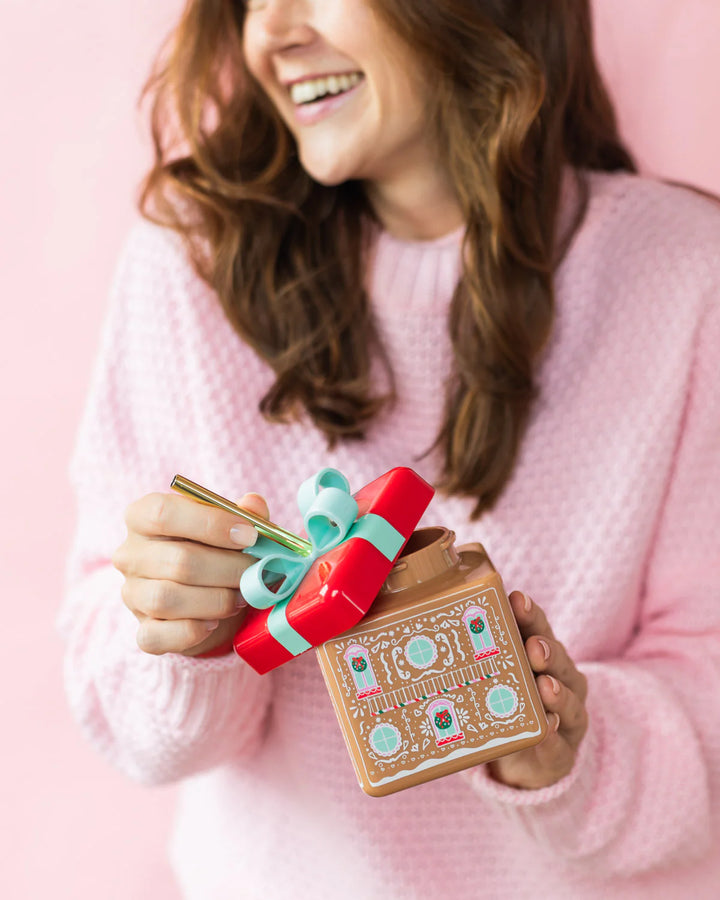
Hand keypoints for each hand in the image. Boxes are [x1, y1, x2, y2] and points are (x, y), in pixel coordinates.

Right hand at [112, 491, 267, 656]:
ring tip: (241, 597)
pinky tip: (214, 623)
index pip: (162, 513)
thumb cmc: (218, 551)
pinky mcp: (142, 630)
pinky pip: (158, 636)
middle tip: (257, 572)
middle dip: (228, 569)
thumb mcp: (233, 526)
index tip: (250, 535)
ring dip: (215, 600)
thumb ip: (245, 513)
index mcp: (143, 517)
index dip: (210, 523)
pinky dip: (191, 631)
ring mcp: (132, 594)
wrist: (210, 598)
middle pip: (177, 561)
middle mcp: (130, 554)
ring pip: (167, 599)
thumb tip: (253, 504)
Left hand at [486, 590, 588, 789]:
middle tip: (533, 647)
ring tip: (544, 686)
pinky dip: (553, 736)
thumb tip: (422, 640)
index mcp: (540, 655)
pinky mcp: (563, 751)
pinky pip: (559, 743)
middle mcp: (561, 679)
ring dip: (556, 692)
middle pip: (557, 659)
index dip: (529, 614)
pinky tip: (547, 728)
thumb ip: (472, 661)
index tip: (517, 599)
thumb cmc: (504, 707)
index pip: (537, 628)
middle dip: (546, 651)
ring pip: (568, 699)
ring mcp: (568, 715)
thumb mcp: (490, 681)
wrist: (530, 763)